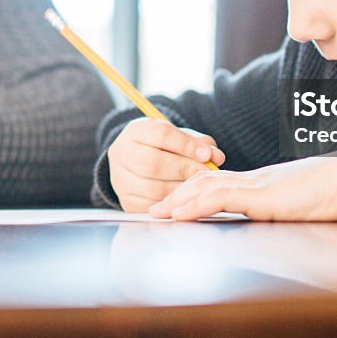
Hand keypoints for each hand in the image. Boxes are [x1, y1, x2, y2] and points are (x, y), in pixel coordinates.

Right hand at [107, 118, 225, 211]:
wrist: (138, 162)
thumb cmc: (164, 148)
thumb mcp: (179, 138)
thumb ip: (199, 144)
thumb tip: (216, 157)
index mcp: (135, 131)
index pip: (160, 134)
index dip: (187, 145)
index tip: (207, 155)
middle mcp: (121, 153)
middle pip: (153, 163)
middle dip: (184, 169)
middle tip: (204, 173)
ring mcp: (120, 179)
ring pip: (152, 187)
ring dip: (180, 189)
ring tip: (197, 187)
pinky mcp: (126, 200)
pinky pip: (151, 206)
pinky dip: (171, 204)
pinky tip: (184, 199)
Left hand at [148, 156, 336, 221]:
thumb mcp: (304, 204)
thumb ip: (284, 209)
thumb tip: (278, 219)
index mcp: (264, 183)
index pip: (220, 183)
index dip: (195, 192)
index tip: (176, 204)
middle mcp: (255, 180)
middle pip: (205, 182)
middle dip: (177, 196)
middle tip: (154, 210)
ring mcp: (257, 186)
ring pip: (205, 188)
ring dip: (178, 201)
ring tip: (157, 214)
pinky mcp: (262, 196)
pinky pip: (220, 199)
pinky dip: (195, 206)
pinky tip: (179, 215)